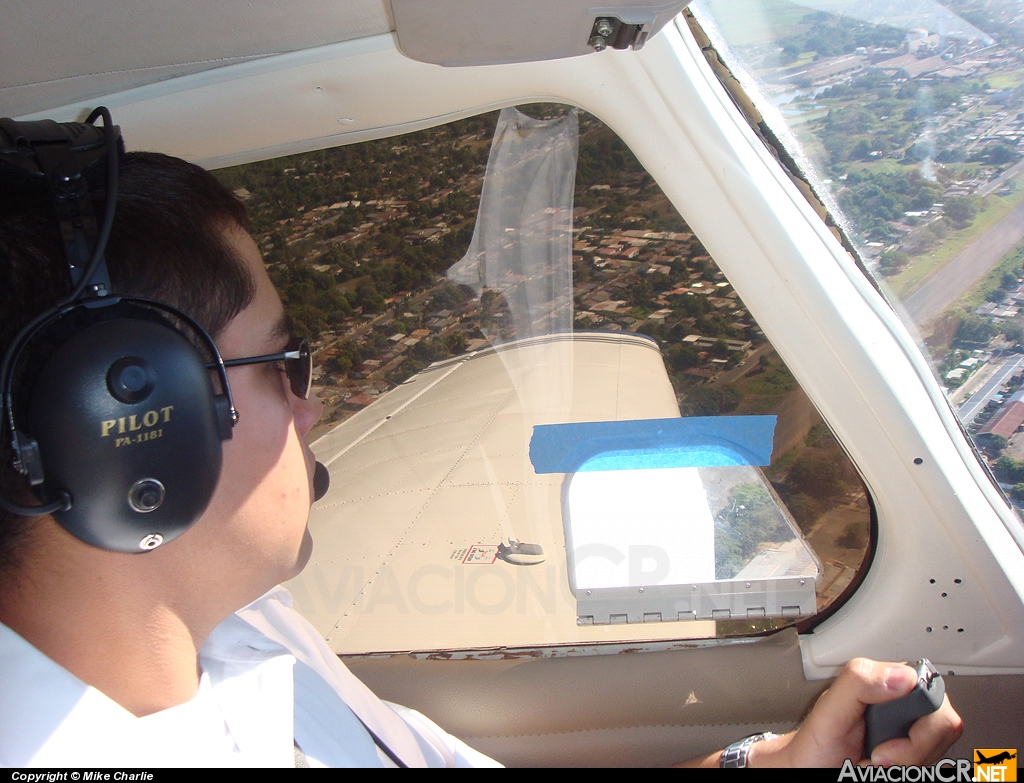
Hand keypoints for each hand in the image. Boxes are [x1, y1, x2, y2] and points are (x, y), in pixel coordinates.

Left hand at [751, 658, 962, 766]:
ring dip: (905, 766)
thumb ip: (859, 681)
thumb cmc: (817, 742)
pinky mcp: (914, 759)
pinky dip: (903, 772)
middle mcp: (909, 710)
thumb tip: (902, 675)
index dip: (920, 728)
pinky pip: (927, 767)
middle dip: (911, 753)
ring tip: (873, 761)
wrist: (810, 769)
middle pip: (945, 731)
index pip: (936, 698)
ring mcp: (914, 738)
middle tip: (877, 756)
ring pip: (937, 756)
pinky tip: (880, 769)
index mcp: (893, 686)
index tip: (888, 744)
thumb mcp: (830, 707)